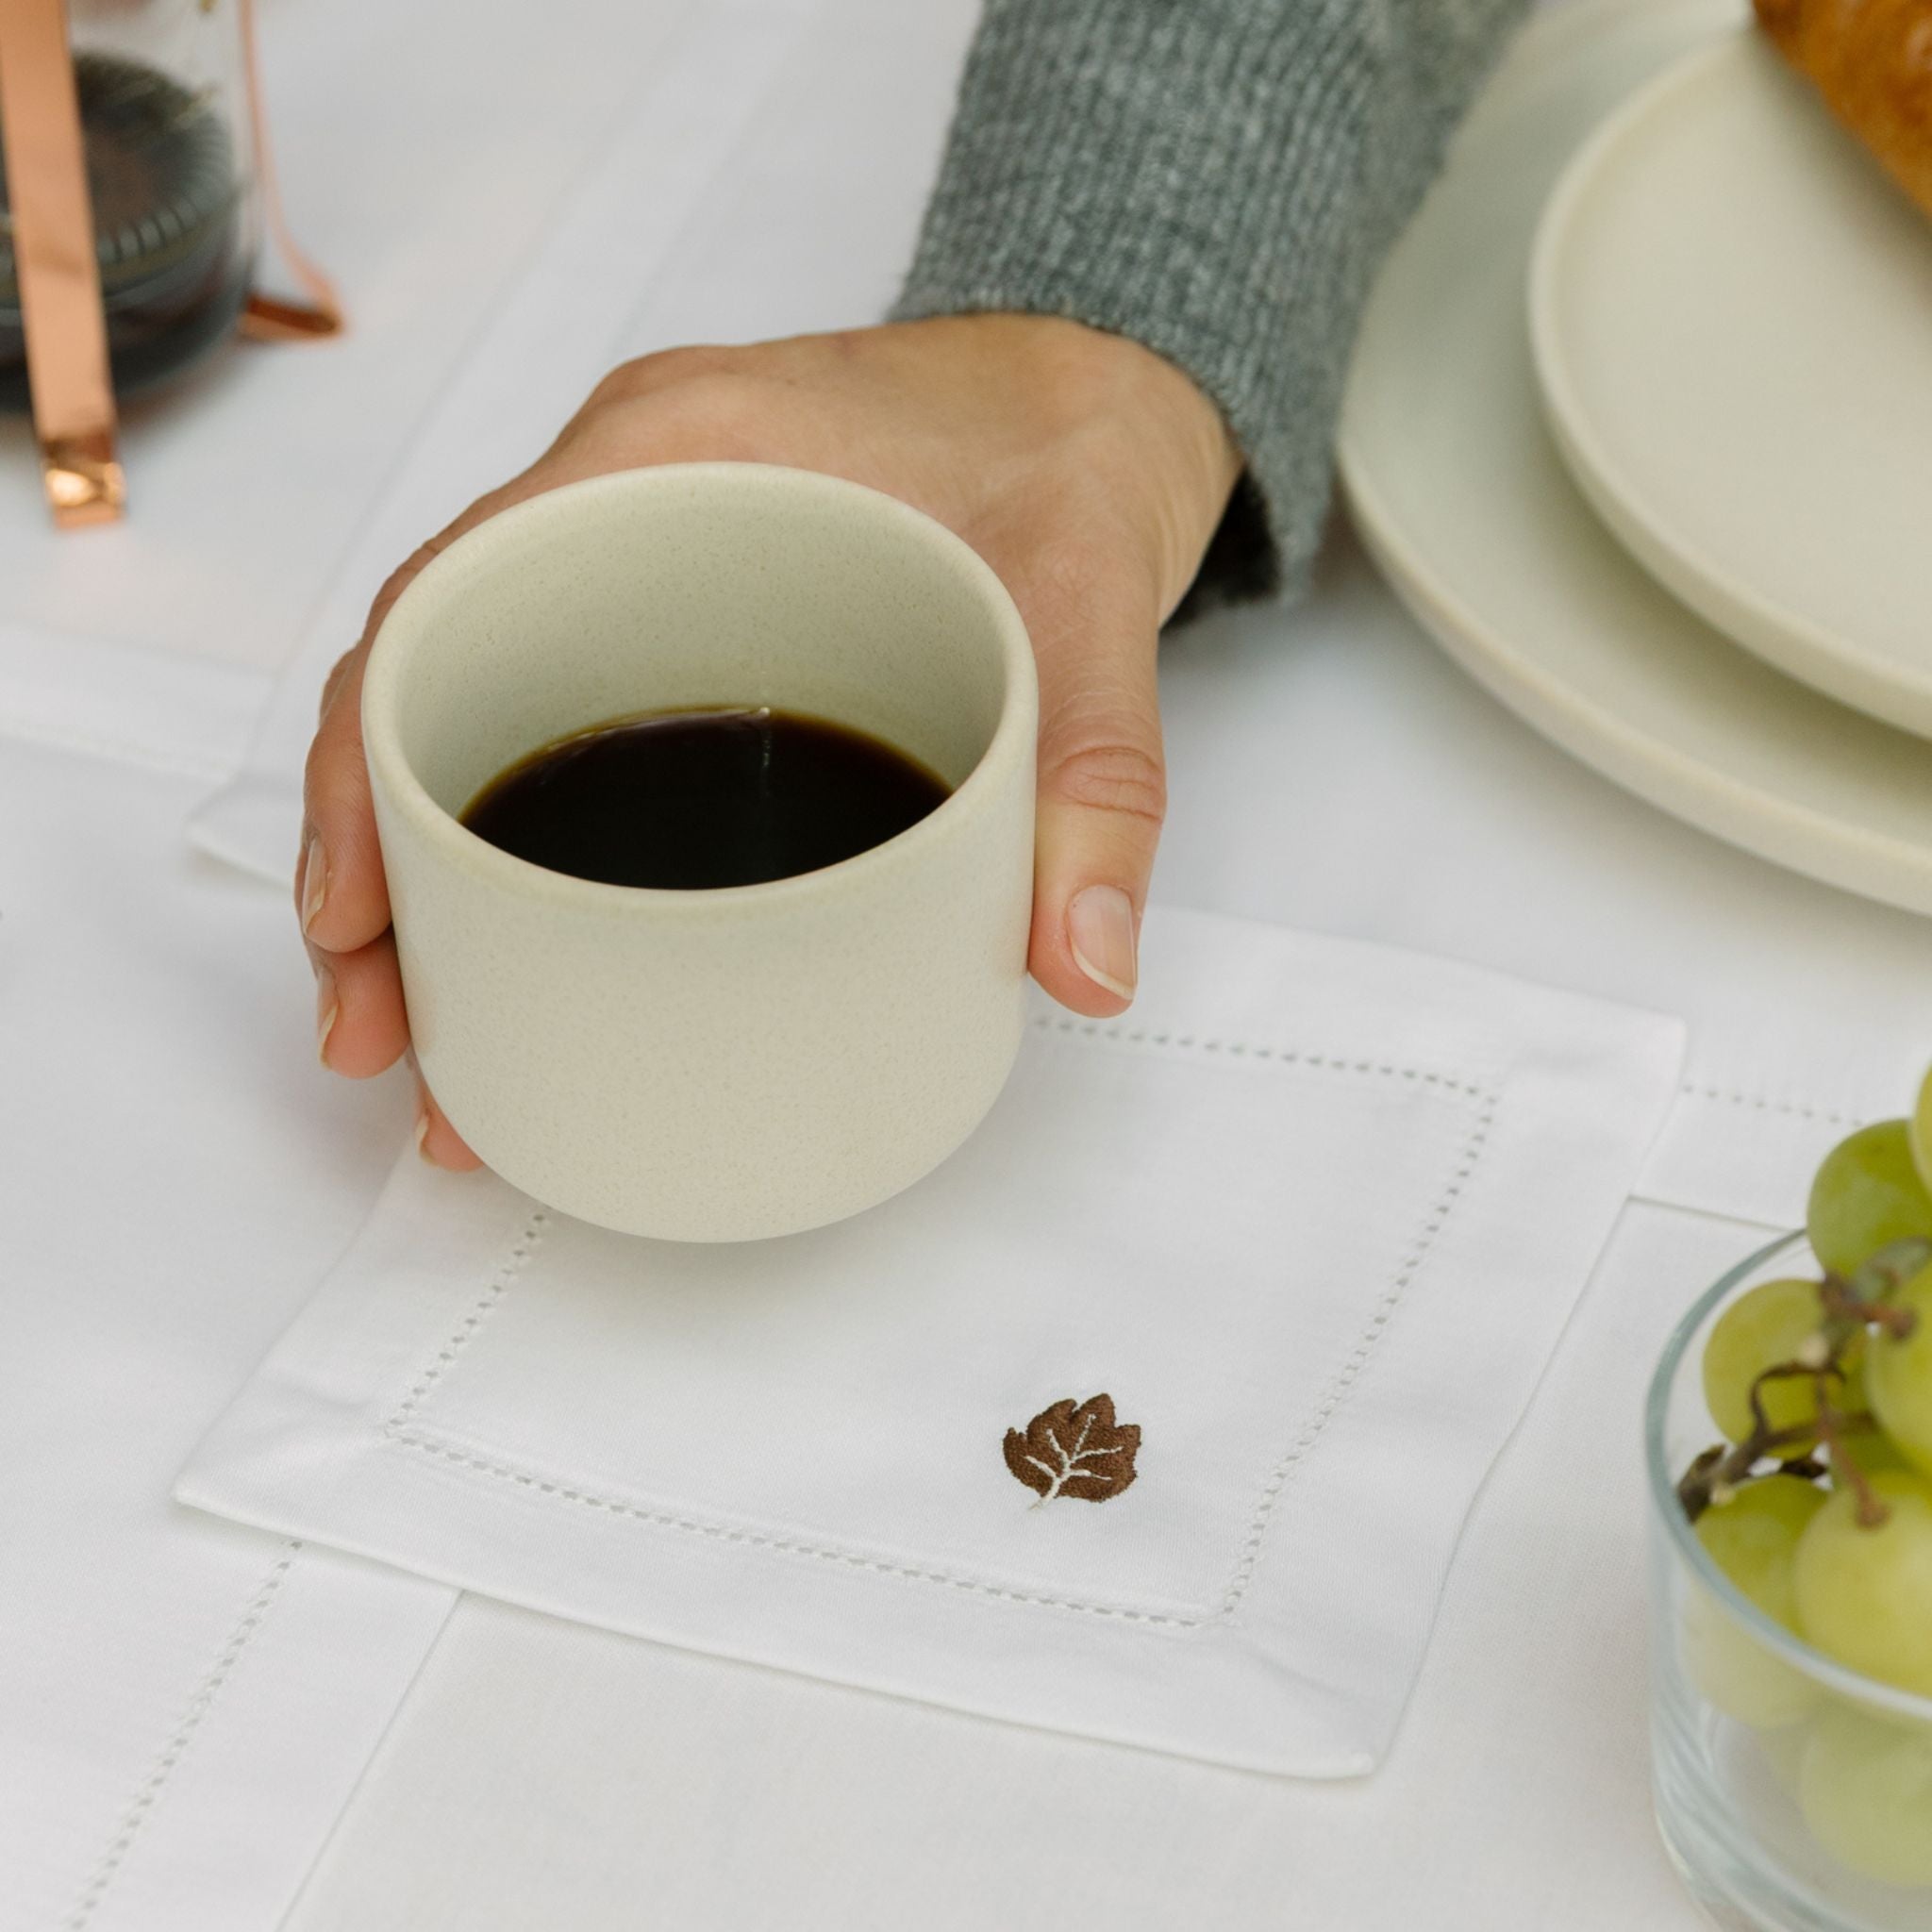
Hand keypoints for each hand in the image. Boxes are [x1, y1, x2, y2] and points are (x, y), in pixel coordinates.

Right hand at [299, 315, 1240, 1165]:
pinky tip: (522, 939)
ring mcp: (635, 542)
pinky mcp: (674, 599)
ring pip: (472, 702)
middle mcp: (622, 490)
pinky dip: (514, 824)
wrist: (1094, 395)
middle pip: (428, 677)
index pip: (449, 601)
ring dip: (430, 867)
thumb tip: (1081, 967)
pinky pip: (550, 702)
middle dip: (379, 868)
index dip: (369, 766)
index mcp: (680, 452)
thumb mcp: (1096, 616)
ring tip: (435, 1030)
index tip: (358, 917)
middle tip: (387, 1038)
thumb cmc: (1071, 457)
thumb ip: (1101, 788)